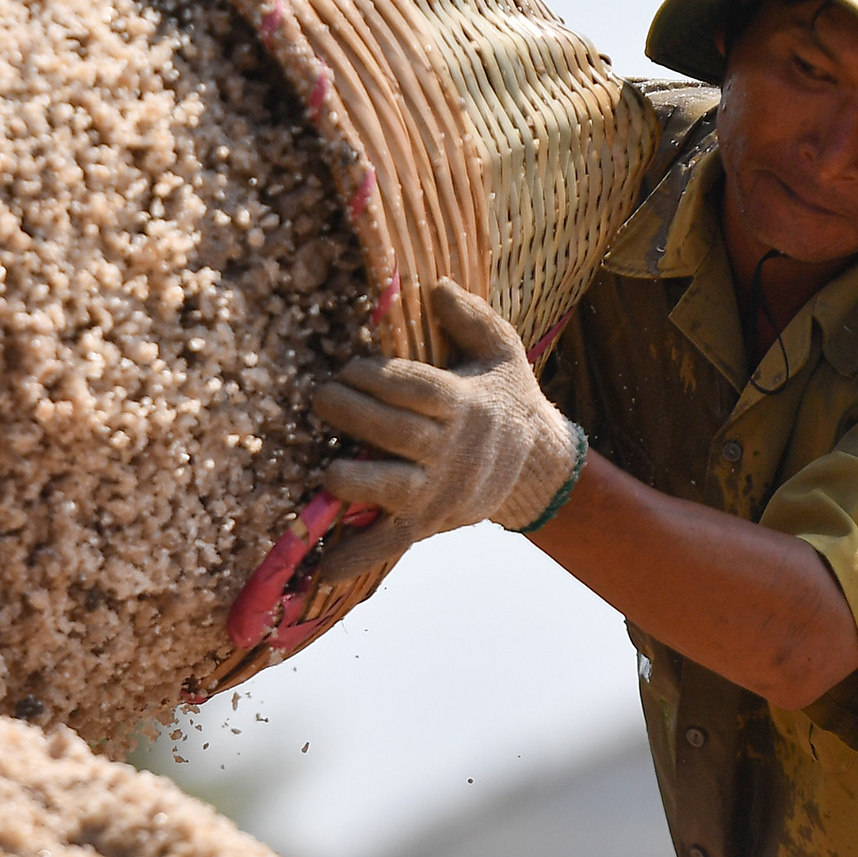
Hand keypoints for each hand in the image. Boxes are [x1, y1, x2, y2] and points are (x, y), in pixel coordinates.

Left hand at [311, 279, 583, 583]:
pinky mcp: (427, 525)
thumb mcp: (502, 351)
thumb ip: (473, 318)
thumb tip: (438, 287)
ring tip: (324, 467)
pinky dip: (355, 558)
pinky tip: (320, 570)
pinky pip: (388, 543)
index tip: (348, 367)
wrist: (538, 468)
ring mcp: (438, 492)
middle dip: (349, 412)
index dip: (376, 376)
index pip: (415, 387)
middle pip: (394, 431)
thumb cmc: (504, 398)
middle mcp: (452, 450)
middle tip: (319, 396)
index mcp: (465, 404)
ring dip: (350, 479)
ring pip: (389, 487)